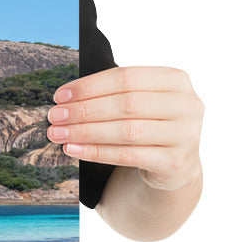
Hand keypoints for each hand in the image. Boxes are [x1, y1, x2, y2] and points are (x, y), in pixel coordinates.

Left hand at [46, 66, 203, 191]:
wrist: (174, 163)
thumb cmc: (148, 124)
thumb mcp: (140, 101)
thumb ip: (112, 93)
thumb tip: (64, 99)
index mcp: (176, 80)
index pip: (127, 77)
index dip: (90, 86)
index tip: (59, 96)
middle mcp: (187, 105)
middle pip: (126, 104)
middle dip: (83, 110)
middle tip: (54, 116)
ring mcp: (185, 135)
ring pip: (126, 131)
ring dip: (85, 132)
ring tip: (58, 134)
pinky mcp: (175, 162)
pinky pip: (128, 156)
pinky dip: (96, 152)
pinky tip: (73, 150)